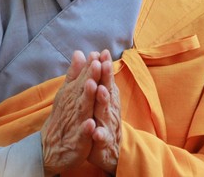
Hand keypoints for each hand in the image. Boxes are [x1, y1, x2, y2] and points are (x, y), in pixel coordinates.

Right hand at [41, 51, 101, 175]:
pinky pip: (81, 135)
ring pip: (82, 109)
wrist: (50, 149)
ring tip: (93, 85)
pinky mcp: (76, 141)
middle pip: (82, 90)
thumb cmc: (63, 117)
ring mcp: (74, 123)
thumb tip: (79, 52)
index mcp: (72, 94)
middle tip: (96, 63)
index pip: (82, 78)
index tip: (97, 53)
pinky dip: (85, 129)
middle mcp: (72, 106)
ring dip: (87, 97)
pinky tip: (91, 124)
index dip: (89, 66)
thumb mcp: (67, 93)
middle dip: (89, 76)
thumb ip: (74, 74)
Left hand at [88, 50, 120, 173]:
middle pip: (109, 91)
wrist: (110, 151)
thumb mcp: (98, 98)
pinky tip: (95, 131)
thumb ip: (96, 77)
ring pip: (106, 112)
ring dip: (104, 101)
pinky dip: (99, 134)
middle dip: (107, 78)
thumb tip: (92, 55)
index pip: (105, 79)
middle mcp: (110, 109)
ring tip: (101, 90)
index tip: (102, 52)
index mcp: (107, 98)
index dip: (105, 66)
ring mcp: (108, 125)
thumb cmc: (103, 120)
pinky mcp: (104, 142)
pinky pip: (102, 138)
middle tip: (104, 64)